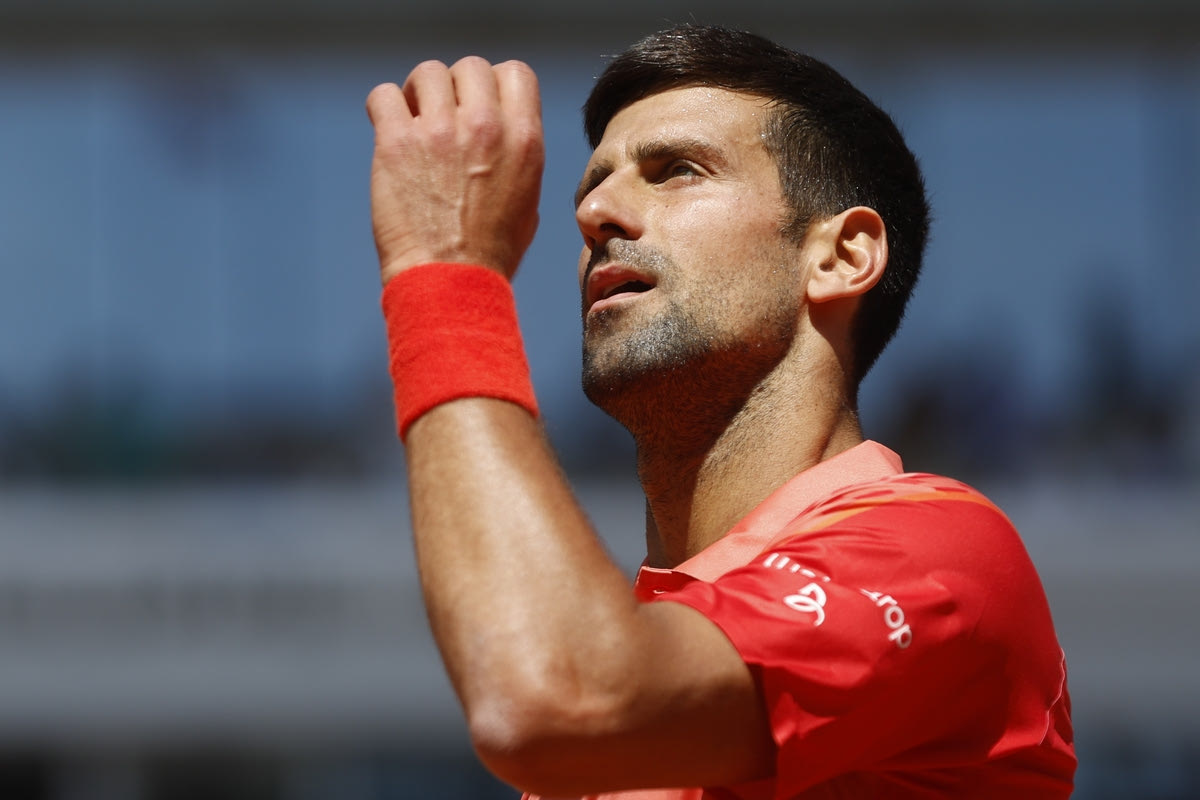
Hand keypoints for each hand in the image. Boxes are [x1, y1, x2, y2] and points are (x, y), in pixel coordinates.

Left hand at [366, 57, 543, 283]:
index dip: (494, 86)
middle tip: (442, 119)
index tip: (478, 109)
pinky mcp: (397, 143)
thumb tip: (500, 137)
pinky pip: (383, 96)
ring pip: (427, 73)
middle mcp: (485, 126)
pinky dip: (383, 108)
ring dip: (418, 94)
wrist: (451, 282)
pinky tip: (387, 131)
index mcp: (524, 139)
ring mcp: (440, 131)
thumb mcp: (529, 201)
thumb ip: (517, 157)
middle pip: (470, 68)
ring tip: (413, 124)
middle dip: (455, 89)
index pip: (514, 72)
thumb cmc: (491, 254)